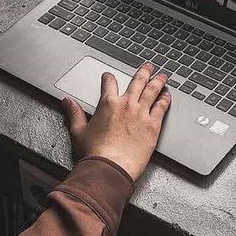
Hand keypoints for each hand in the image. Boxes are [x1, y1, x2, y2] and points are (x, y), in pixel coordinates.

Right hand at [61, 63, 171, 180]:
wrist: (110, 168)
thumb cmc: (95, 153)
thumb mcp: (78, 131)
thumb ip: (74, 114)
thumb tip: (67, 102)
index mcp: (108, 104)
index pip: (109, 83)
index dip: (109, 78)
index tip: (110, 76)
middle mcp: (126, 105)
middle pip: (137, 81)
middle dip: (143, 72)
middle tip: (148, 67)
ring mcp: (141, 114)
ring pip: (152, 90)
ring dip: (158, 81)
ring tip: (162, 76)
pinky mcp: (153, 125)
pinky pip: (161, 107)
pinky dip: (165, 99)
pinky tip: (167, 95)